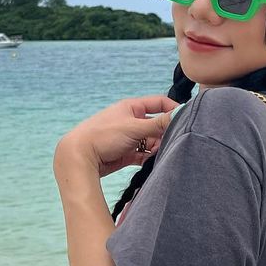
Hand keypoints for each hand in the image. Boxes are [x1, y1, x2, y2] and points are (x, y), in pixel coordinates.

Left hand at [55, 95, 178, 177]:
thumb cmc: (103, 135)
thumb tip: (181, 115)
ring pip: (150, 141)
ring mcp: (128, 138)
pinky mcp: (125, 153)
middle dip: (164, 134)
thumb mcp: (134, 127)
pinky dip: (148, 158)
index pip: (159, 103)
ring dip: (157, 147)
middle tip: (172, 142)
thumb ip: (159, 123)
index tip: (185, 120)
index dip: (173, 110)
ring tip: (159, 153)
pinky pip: (142, 154)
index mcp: (132, 108)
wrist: (80, 156)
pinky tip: (151, 162)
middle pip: (156, 125)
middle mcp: (130, 121)